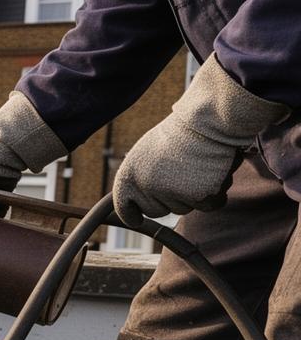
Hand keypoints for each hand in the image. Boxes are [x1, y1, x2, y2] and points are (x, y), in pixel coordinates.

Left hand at [113, 55, 288, 227]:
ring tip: (198, 165)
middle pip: (158, 211)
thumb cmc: (180, 133)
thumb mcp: (148, 153)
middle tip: (181, 172)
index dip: (131, 214)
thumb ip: (142, 177)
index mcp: (128, 175)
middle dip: (170, 198)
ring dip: (195, 193)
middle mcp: (145, 187)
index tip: (135, 219)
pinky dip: (216, 194)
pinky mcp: (198, 195)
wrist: (207, 120)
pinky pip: (209, 206)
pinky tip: (215, 173)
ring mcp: (171, 193)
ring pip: (185, 209)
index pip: (123, 205)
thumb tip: (138, 203)